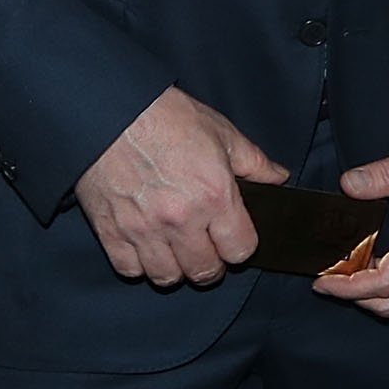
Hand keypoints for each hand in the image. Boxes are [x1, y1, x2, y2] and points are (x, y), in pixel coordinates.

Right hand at [73, 87, 287, 287]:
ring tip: (178, 251)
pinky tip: (147, 248)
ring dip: (177, 269)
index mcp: (215, 195)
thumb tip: (278, 179)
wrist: (112, 111)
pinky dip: (140, 265)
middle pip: (204, 272)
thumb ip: (255, 163)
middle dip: (212, 264)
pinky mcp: (110, 231)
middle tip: (208, 249)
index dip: (241, 247)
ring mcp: (142, 229)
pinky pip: (129, 269)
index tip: (234, 239)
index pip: (240, 250)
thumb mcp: (224, 134)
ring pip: (167, 277)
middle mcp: (180, 219)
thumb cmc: (169, 118)